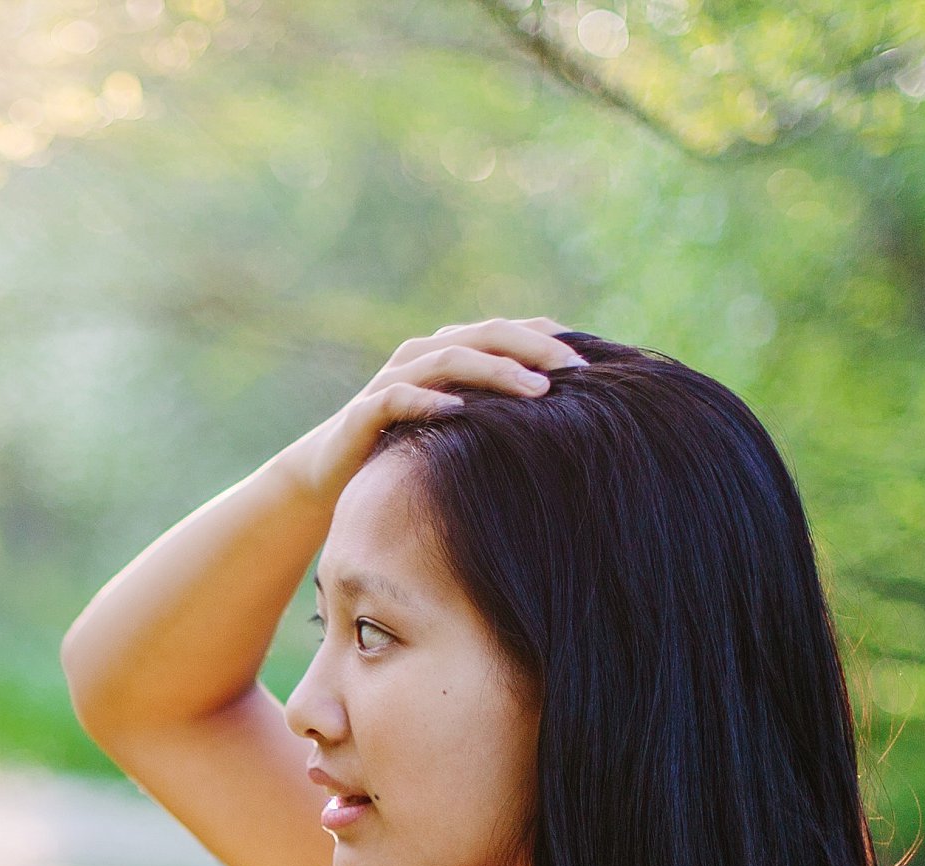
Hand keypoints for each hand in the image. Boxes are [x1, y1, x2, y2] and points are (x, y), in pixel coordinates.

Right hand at [280, 317, 582, 499]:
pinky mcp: (365, 411)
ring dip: (496, 372)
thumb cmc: (408, 450)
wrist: (329, 475)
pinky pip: (398, 398)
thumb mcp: (462, 427)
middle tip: (576, 370)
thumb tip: (570, 418)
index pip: (509, 330)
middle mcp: (423, 353)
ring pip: (450, 360)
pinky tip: (460, 412)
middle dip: (534, 349)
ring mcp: (394, 379)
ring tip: (536, 391)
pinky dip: (429, 401)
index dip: (550, 338)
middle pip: (487, 335)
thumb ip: (500, 411)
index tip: (595, 362)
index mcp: (451, 350)